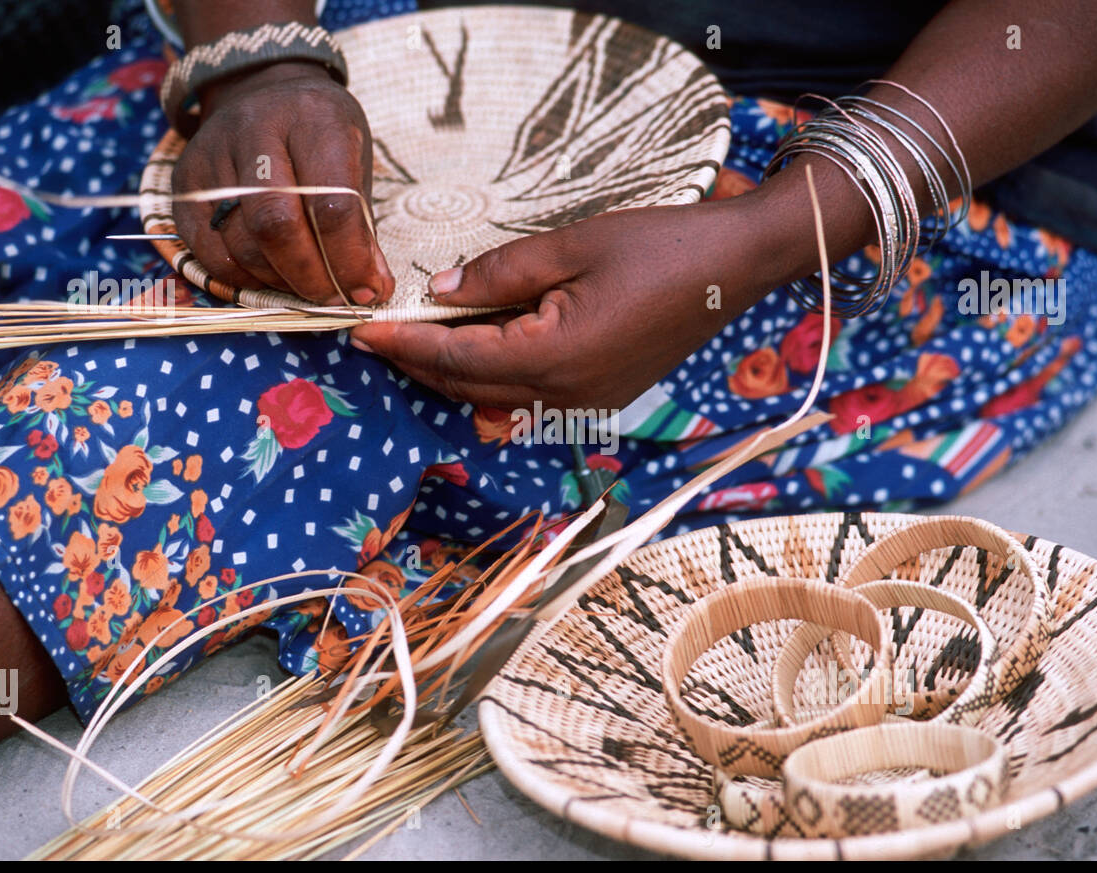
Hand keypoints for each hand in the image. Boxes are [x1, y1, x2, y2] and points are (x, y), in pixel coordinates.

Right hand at [172, 61, 393, 304]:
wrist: (261, 91)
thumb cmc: (319, 138)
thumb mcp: (354, 165)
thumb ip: (361, 230)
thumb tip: (371, 290)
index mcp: (315, 119)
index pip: (332, 206)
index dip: (350, 260)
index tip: (367, 290)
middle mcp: (256, 129)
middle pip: (277, 225)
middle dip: (311, 278)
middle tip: (334, 299)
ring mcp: (213, 153)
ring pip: (241, 244)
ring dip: (279, 283)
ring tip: (306, 288)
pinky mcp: (184, 182)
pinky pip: (209, 252)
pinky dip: (243, 280)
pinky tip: (269, 278)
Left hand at [349, 192, 794, 410]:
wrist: (735, 266)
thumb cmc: (659, 245)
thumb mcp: (571, 246)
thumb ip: (498, 273)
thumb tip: (440, 290)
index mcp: (553, 358)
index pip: (455, 355)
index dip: (404, 342)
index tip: (360, 328)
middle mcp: (565, 395)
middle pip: (468, 386)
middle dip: (417, 362)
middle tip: (376, 335)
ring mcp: (587, 402)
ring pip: (495, 396)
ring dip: (452, 371)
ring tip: (414, 340)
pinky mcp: (602, 396)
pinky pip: (528, 395)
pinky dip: (492, 375)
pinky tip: (477, 346)